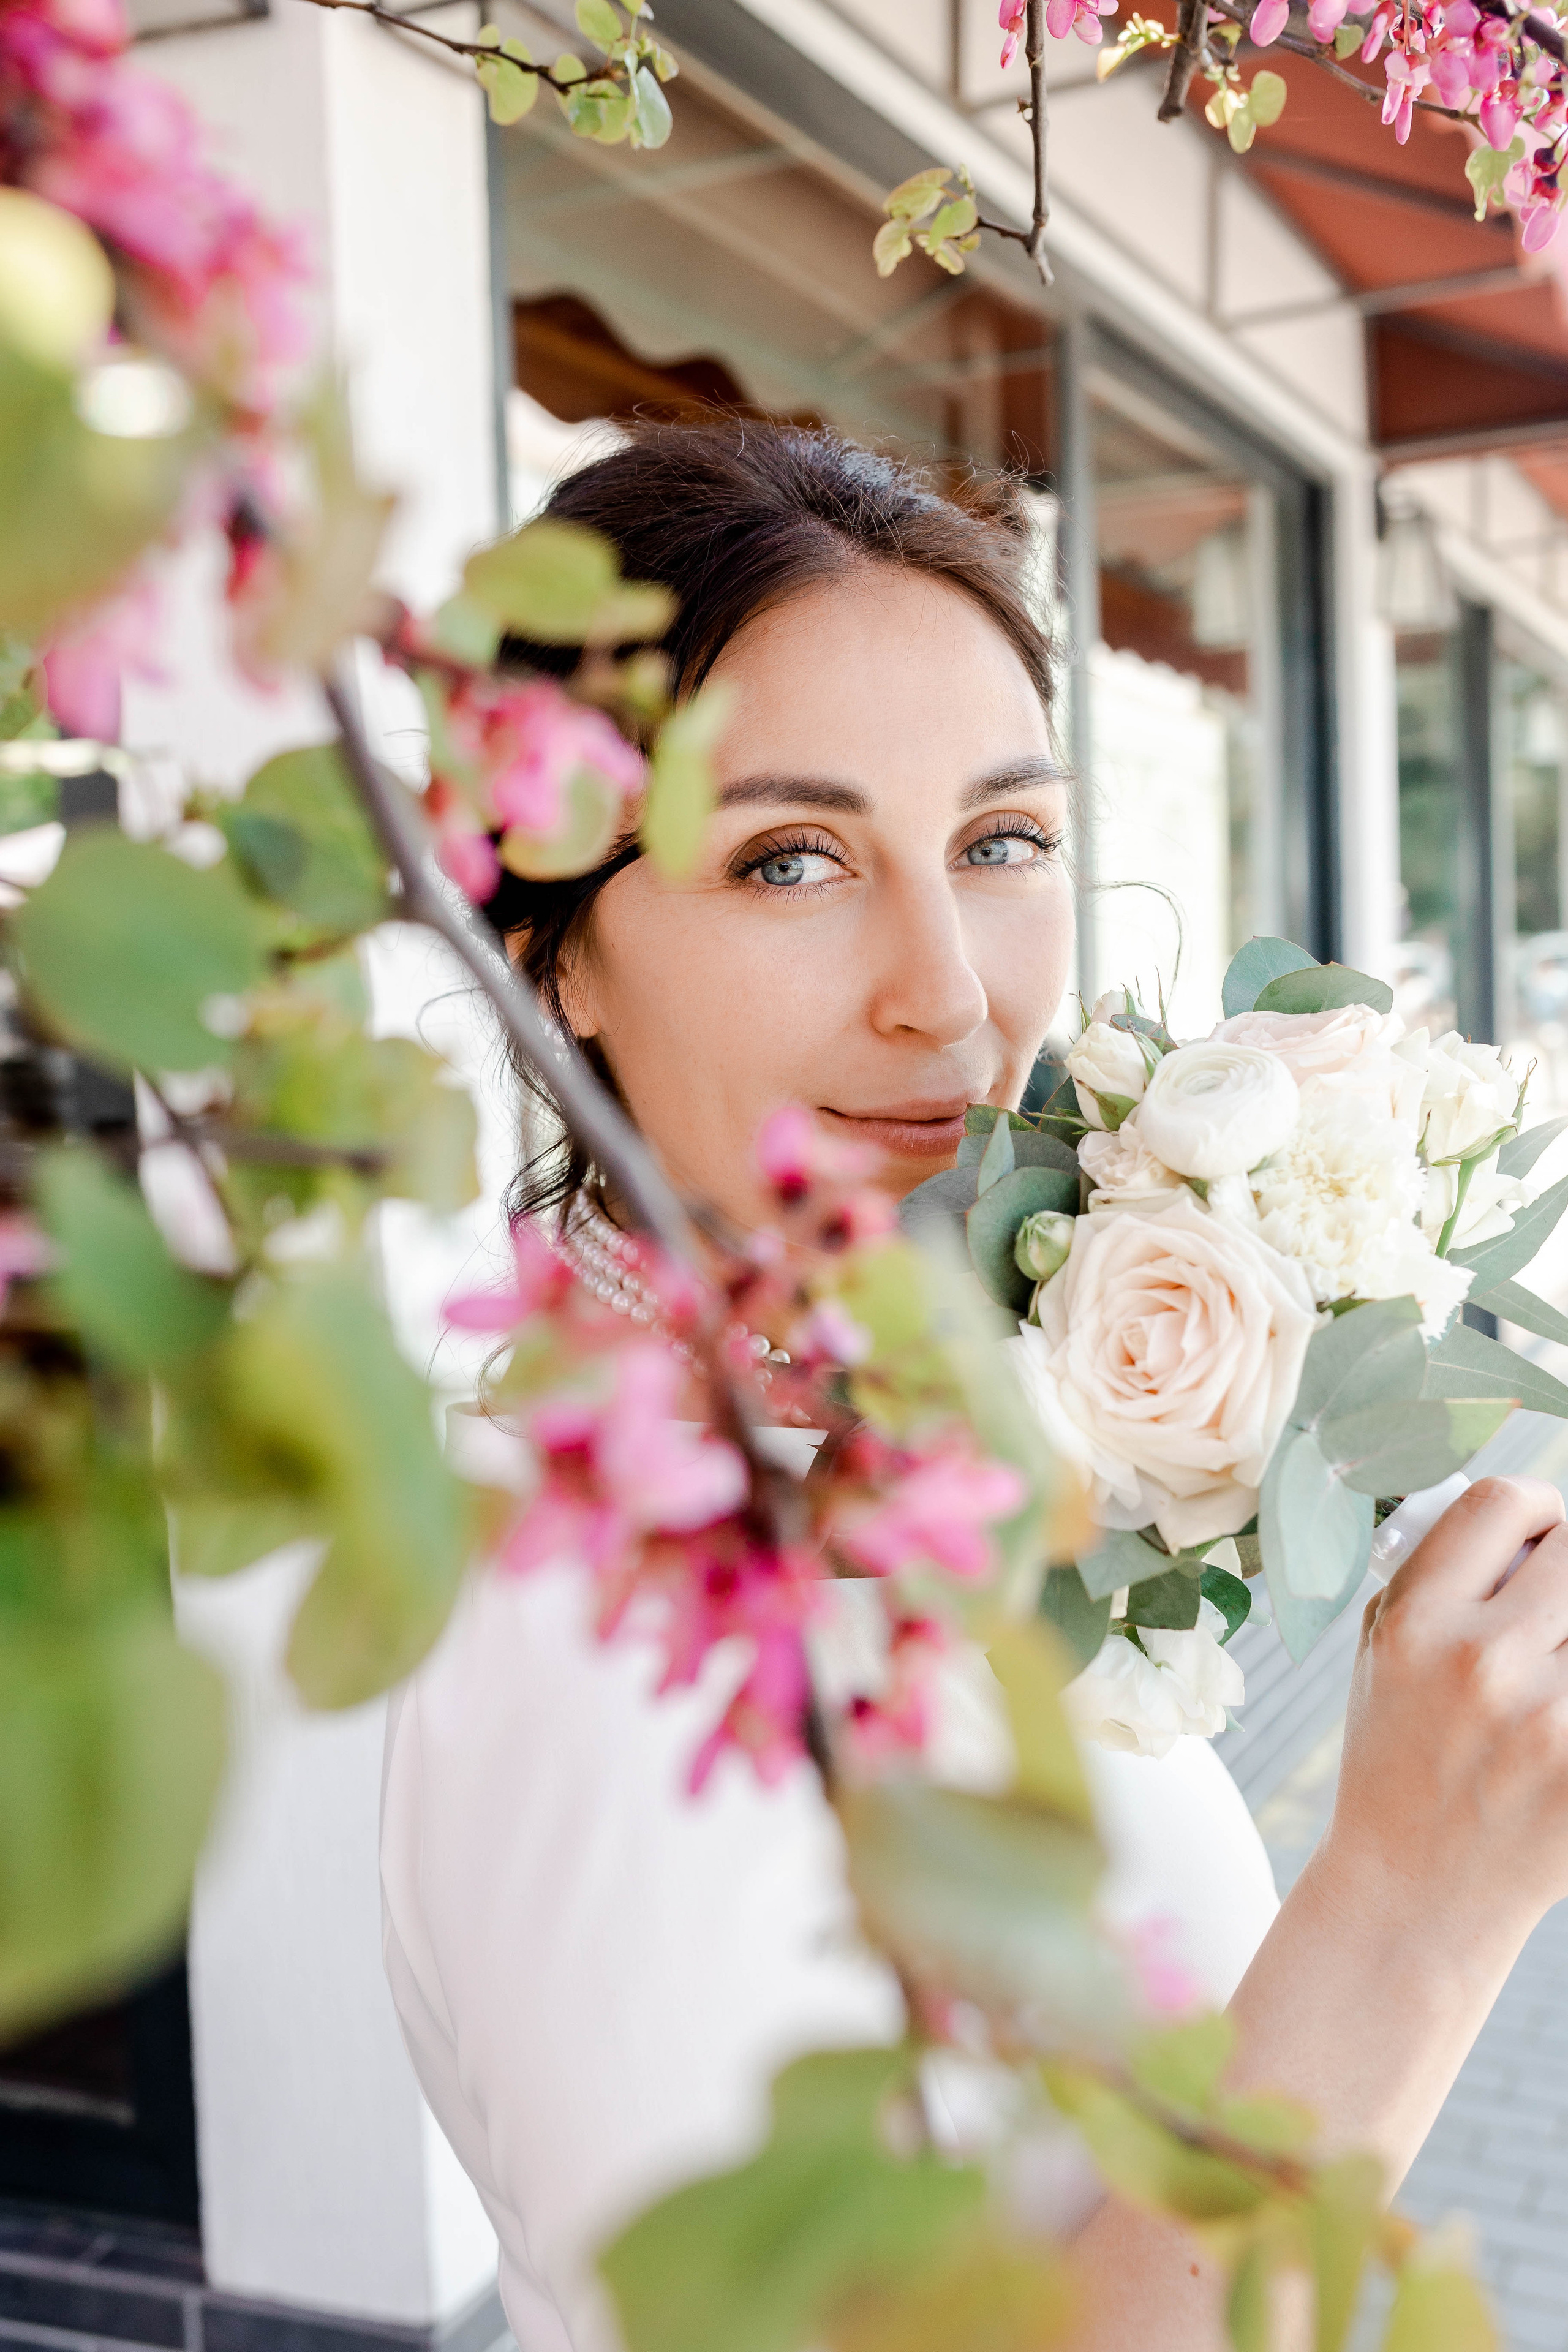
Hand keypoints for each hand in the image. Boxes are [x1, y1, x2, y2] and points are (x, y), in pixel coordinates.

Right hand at [1325, 1474, 1567, 1959]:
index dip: (1539, 1504)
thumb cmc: (1403, 1755)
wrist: (1415, 1890)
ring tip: (1554, 1667)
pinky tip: (1559, 1714)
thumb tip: (1530, 1517)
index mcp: (1416, 1621)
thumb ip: (1439, 1572)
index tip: (1545, 1531)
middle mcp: (1481, 1662)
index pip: (1501, 1503)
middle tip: (1558, 1611)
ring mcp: (1546, 1722)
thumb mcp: (1383, 1651)